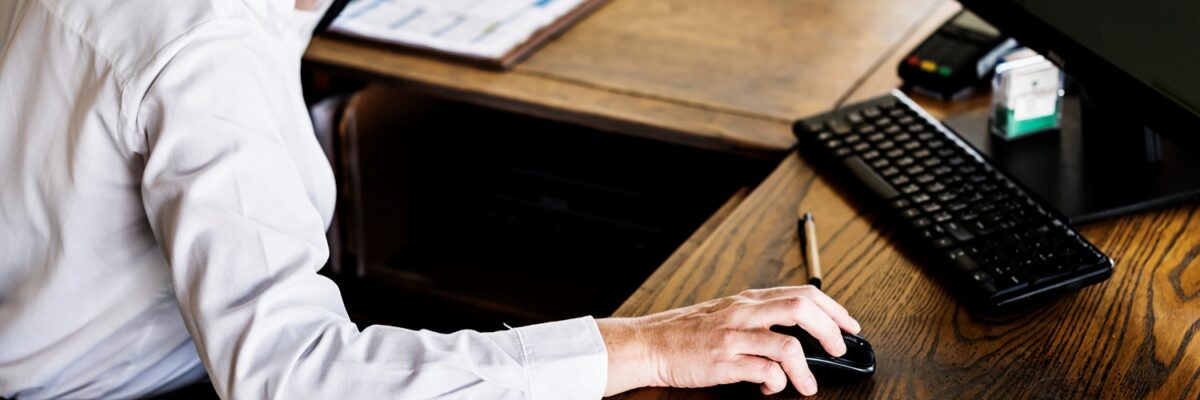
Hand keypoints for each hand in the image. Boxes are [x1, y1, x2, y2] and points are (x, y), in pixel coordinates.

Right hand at [597, 286, 859, 396]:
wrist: (650, 345)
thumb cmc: (686, 333)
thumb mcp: (726, 313)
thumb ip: (758, 318)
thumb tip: (795, 333)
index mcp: (748, 300)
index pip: (803, 293)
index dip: (833, 308)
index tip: (850, 325)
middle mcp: (745, 313)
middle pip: (802, 309)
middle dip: (830, 330)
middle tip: (839, 349)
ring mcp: (734, 336)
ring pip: (788, 345)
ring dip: (806, 370)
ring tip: (807, 385)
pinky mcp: (724, 362)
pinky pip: (764, 372)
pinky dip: (776, 384)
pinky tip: (770, 388)